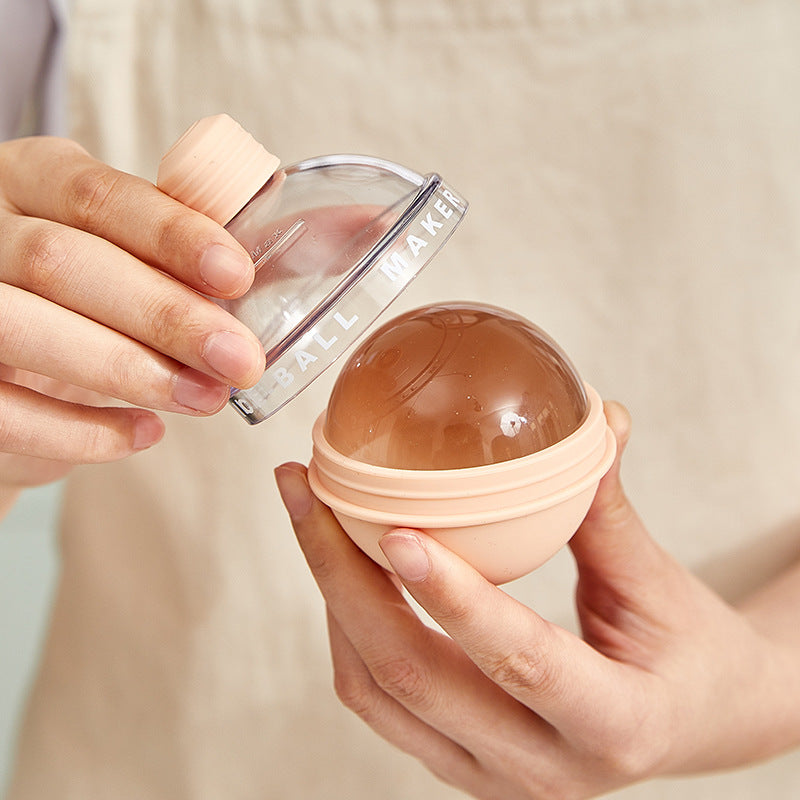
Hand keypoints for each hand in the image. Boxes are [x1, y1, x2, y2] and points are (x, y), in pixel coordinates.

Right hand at [0, 135, 264, 493]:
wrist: (16, 369)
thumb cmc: (95, 298)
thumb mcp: (138, 254)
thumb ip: (211, 244)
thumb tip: (347, 226)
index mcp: (38, 179)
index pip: (101, 194)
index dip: (169, 235)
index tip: (236, 276)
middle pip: (64, 262)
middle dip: (164, 316)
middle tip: (243, 362)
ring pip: (25, 329)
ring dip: (128, 371)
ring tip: (206, 401)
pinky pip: (3, 408)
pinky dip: (80, 432)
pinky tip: (143, 435)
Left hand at [276, 403, 799, 798]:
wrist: (693, 718)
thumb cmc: (688, 652)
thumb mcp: (660, 583)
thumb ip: (608, 508)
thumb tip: (590, 421)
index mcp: (613, 725)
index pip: (521, 663)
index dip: (456, 599)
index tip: (397, 531)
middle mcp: (540, 770)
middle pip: (413, 678)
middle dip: (344, 578)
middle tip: (307, 491)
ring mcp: (490, 775)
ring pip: (378, 692)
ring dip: (334, 598)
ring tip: (311, 516)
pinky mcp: (459, 760)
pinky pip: (379, 699)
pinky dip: (350, 630)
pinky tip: (344, 568)